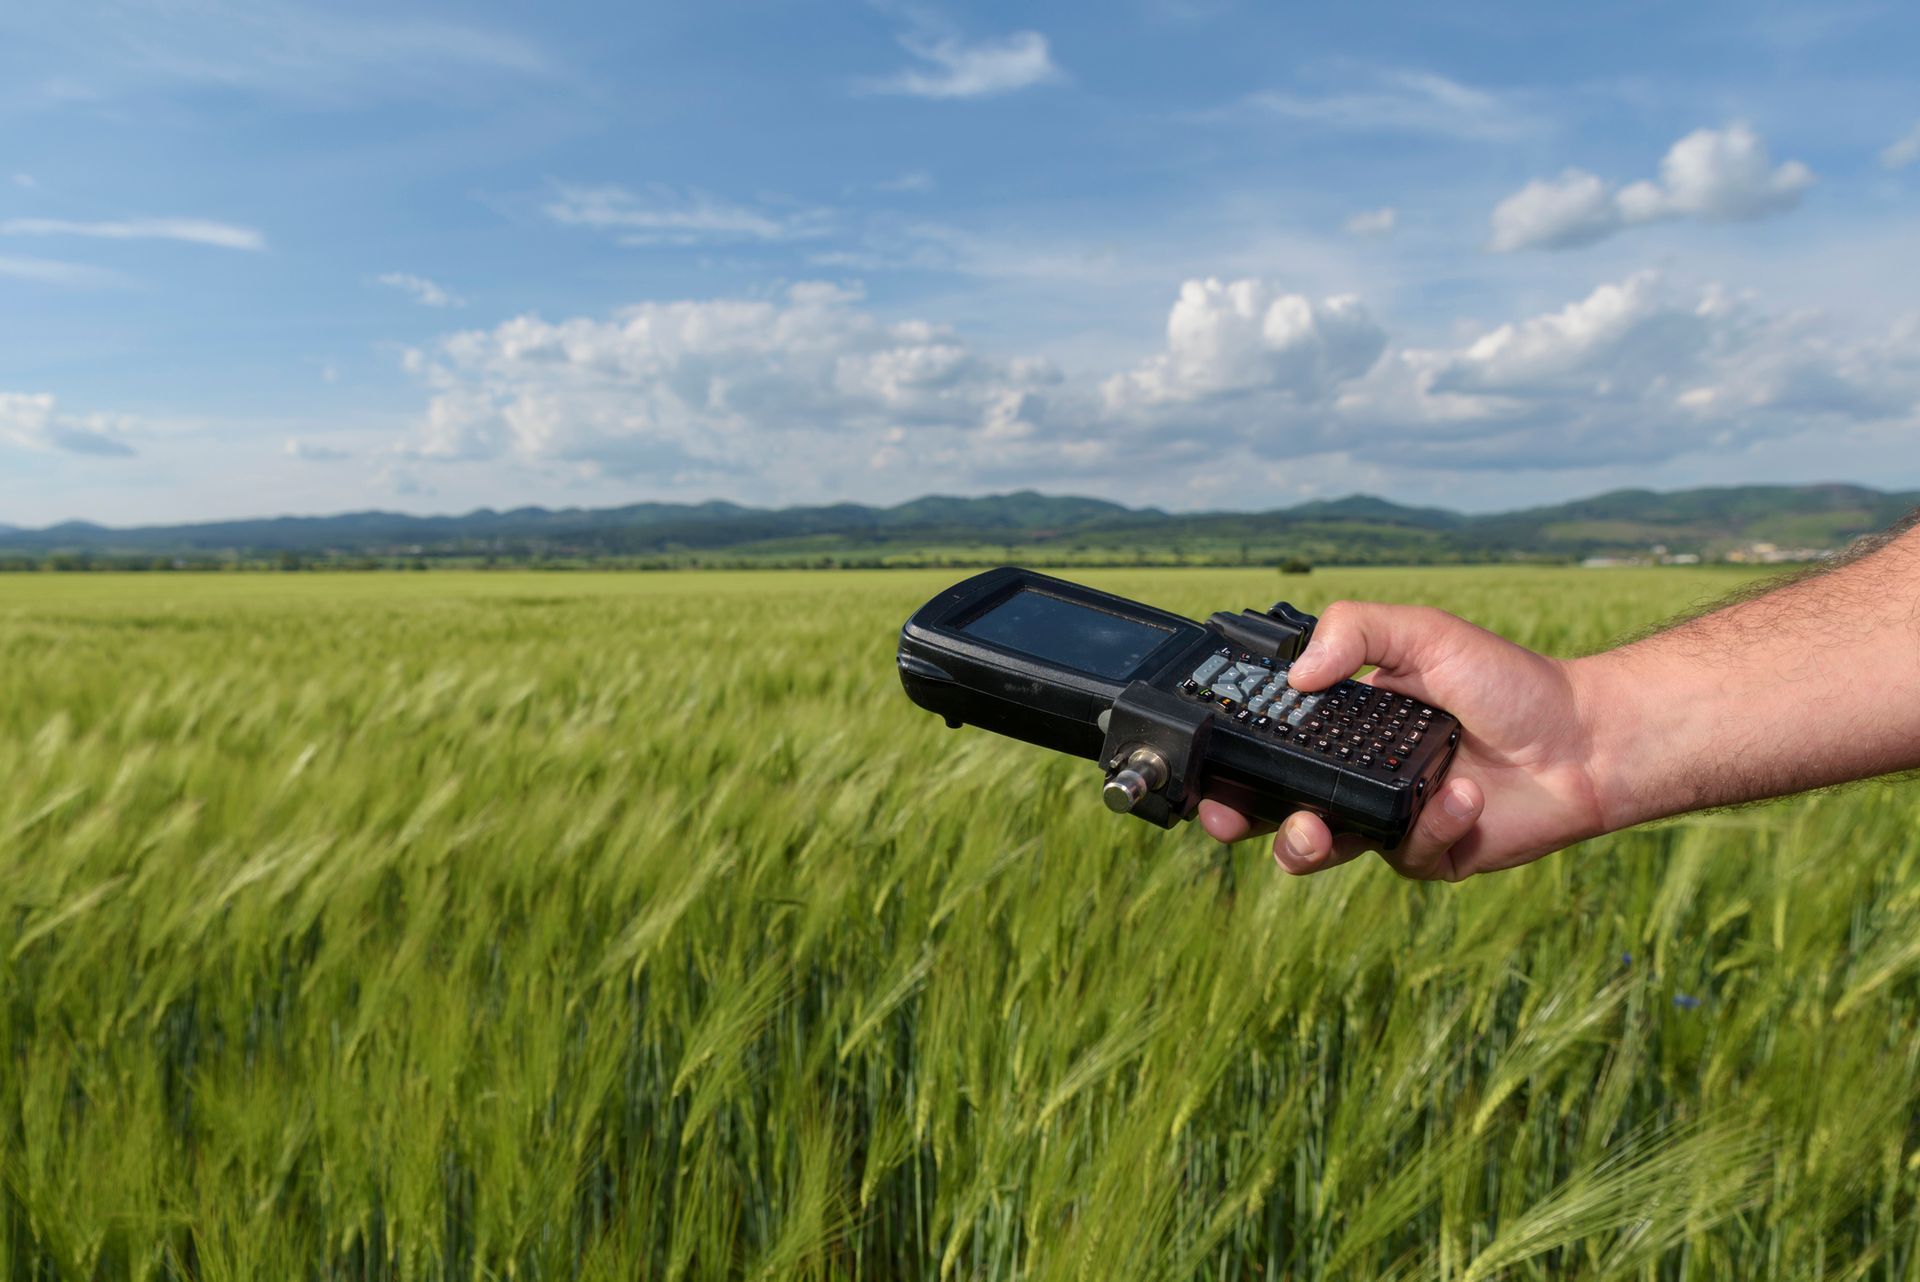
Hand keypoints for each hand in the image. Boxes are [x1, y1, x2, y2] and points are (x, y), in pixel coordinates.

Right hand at [1198, 602, 1609, 880]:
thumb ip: (1357, 630)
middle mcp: (1358, 774)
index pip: (1272, 744)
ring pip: (1321, 848)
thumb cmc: (1510, 682)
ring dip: (1308, 842)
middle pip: (1276, 807)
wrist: (1588, 740)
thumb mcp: (1426, 632)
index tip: (1205, 770)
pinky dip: (1428, 826)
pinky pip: (1402, 855)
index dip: (1231, 761)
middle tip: (1231, 821)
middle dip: (1242, 819)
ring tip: (1319, 828)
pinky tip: (1463, 795)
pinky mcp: (1428, 854)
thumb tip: (1297, 674)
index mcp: (1345, 724)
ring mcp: (1389, 819)